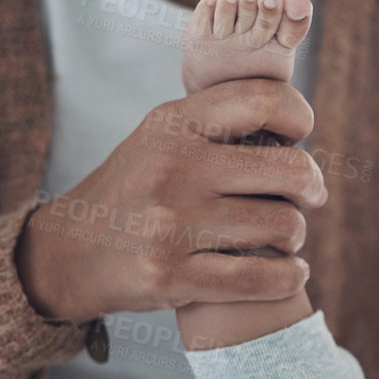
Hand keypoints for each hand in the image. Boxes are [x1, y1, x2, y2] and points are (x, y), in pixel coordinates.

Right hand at [16, 79, 324, 323]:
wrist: (67, 255)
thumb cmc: (134, 194)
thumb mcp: (160, 140)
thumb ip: (216, 126)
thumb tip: (294, 119)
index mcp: (172, 125)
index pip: (262, 99)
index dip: (299, 117)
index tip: (299, 138)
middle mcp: (172, 169)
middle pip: (290, 170)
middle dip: (311, 188)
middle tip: (307, 198)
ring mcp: (170, 226)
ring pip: (283, 226)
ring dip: (295, 236)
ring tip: (282, 239)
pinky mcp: (172, 278)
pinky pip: (262, 278)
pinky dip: (290, 278)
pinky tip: (291, 273)